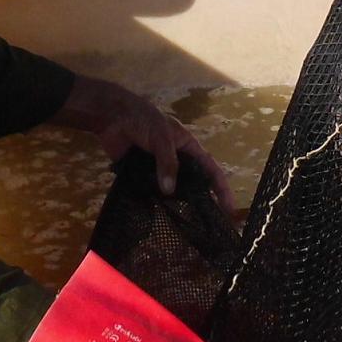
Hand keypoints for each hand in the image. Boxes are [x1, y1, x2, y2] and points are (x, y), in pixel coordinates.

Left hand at [53, 76, 237, 212]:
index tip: (229, 208)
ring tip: (183, 225)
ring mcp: (158, 168)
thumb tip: (170, 191)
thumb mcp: (161, 137)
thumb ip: (167, 163)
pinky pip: (151, 191)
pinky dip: (154, 201)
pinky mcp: (140, 174)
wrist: (112, 116)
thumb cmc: (143, 120)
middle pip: (193, 182)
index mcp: (187, 146)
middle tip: (208, 224)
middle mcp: (176, 159)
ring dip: (175, 204)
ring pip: (172, 189)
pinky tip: (155, 216)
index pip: (210, 168)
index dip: (221, 188)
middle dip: (201, 200)